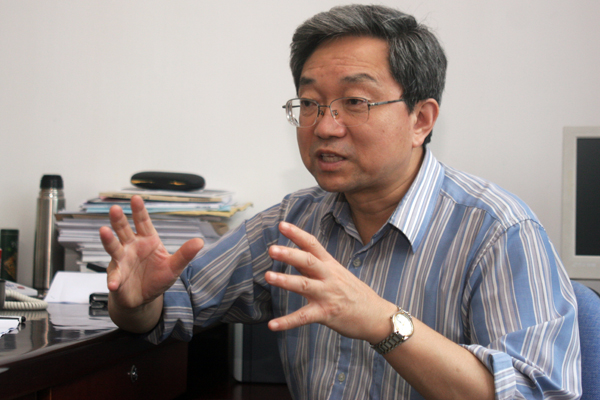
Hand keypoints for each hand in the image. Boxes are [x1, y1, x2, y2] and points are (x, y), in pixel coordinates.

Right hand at [99, 195, 203, 310]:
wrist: (143, 298)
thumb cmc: (157, 278)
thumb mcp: (173, 267)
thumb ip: (184, 254)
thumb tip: (200, 241)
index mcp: (147, 240)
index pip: (143, 223)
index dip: (140, 211)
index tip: (136, 198)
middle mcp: (132, 246)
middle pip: (124, 230)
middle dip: (119, 220)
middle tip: (115, 208)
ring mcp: (122, 260)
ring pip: (114, 247)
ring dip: (109, 240)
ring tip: (103, 231)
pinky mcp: (116, 277)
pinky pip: (114, 277)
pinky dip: (113, 280)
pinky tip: (114, 284)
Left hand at [265, 222, 396, 342]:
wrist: (377, 316)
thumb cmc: (356, 294)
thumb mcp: (338, 274)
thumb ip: (315, 266)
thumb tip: (294, 257)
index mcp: (331, 265)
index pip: (313, 245)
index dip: (297, 234)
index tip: (281, 225)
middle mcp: (329, 277)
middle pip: (308, 261)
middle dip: (290, 254)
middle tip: (272, 249)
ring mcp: (328, 295)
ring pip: (304, 285)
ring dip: (286, 280)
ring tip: (268, 276)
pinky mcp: (326, 314)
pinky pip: (304, 317)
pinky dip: (287, 322)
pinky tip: (272, 325)